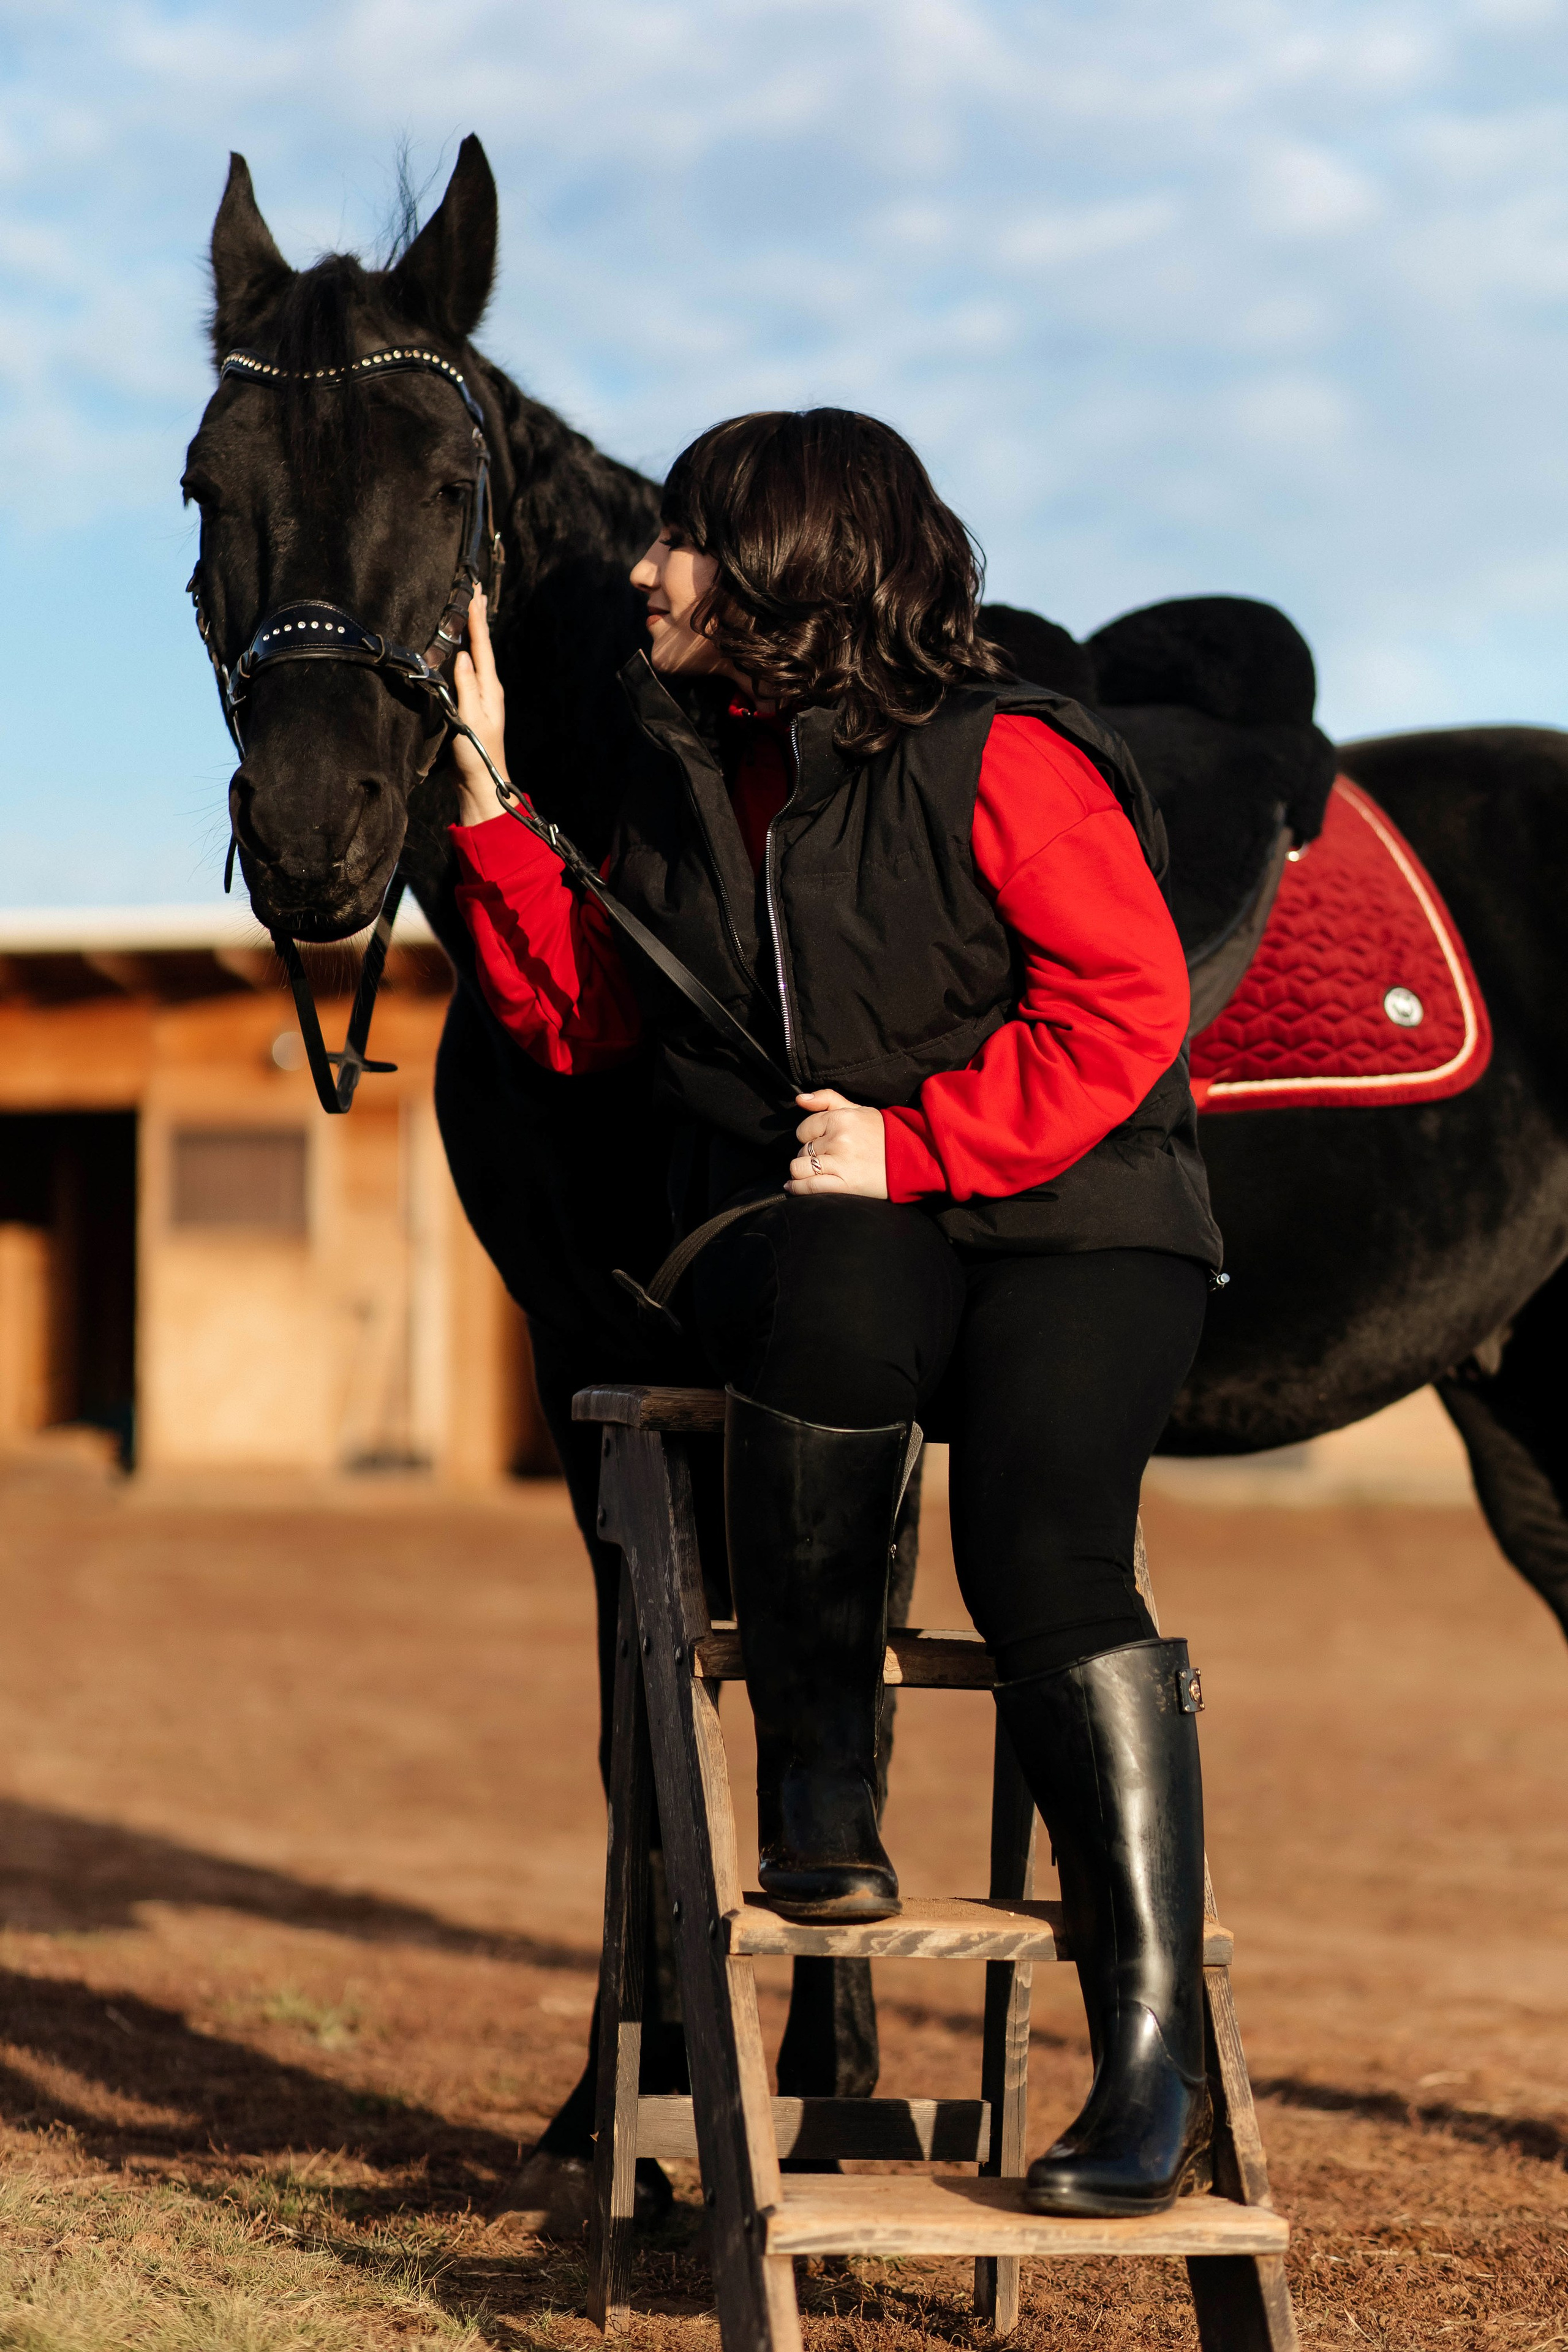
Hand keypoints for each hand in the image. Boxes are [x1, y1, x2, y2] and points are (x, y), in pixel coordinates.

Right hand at [451, 586, 509, 824]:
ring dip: (473, 630)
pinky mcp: (473, 704)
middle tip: (476, 588)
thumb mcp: (469, 718)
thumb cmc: (476, 754)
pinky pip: (470, 669)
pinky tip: (463, 646)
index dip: (476, 618)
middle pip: (482, 644)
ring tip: (471, 608)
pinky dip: (467, 650)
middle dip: (478, 616)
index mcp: (490, 688)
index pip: (482, 645)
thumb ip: (466, 686)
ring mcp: (482, 696)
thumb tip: (463, 655)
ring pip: (477, 654)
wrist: (481, 782)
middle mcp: (489, 688)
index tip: (474, 592)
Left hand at [786, 1090, 887, 1197]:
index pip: (804, 1130)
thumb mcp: (858, 1109)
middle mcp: (839, 1139)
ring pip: (799, 1168)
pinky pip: (809, 1186)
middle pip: (802, 1150)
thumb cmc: (883, 1133)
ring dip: (801, 1172)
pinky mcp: (845, 1184)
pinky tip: (796, 1186)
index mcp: (841, 1118)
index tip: (821, 1143)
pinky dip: (798, 1188)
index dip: (809, 1137)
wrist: (913, 1157)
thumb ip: (827, 1099)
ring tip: (809, 1173)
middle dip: (809, 1155)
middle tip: (825, 1158)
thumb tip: (799, 1099)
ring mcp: (840, 1163)